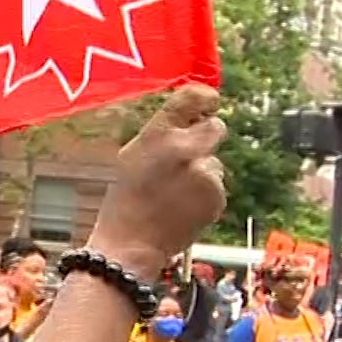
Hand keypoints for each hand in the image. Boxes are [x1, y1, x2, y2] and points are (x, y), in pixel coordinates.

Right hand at [86, 85, 226, 281]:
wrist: (130, 245)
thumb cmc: (125, 200)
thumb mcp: (132, 156)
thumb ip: (161, 135)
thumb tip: (193, 119)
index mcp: (157, 133)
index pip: (190, 98)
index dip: (204, 97)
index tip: (210, 100)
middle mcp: (184, 148)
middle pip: (216, 128)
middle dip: (208, 137)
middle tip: (192, 155)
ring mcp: (203, 174)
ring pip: (215, 163)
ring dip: (203, 173)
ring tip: (176, 195)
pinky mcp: (216, 196)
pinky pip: (216, 187)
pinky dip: (205, 196)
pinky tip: (183, 209)